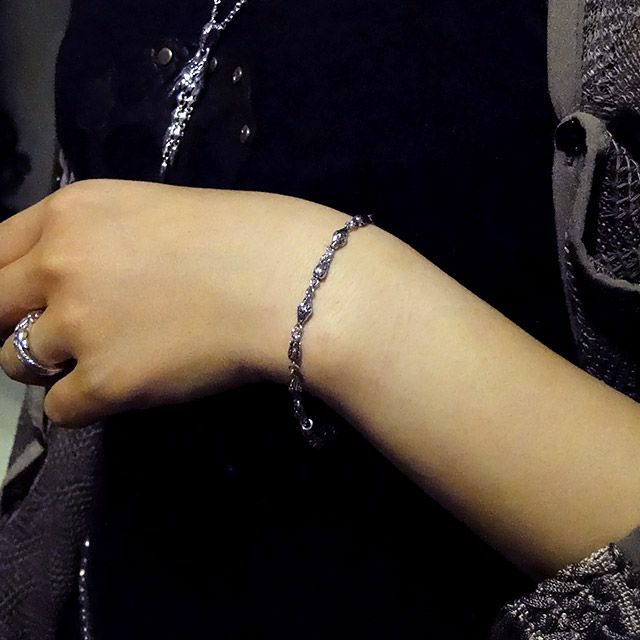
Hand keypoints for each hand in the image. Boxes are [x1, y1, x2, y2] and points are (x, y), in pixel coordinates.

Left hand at [0, 179, 350, 426]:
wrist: (283, 281)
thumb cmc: (237, 237)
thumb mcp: (151, 214)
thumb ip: (95, 241)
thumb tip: (66, 278)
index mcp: (70, 211)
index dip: (3, 282)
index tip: (18, 303)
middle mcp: (58, 265)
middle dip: (18, 324)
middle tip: (62, 335)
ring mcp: (77, 326)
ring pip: (15, 362)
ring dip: (53, 365)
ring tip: (107, 359)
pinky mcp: (106, 382)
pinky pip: (61, 410)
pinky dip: (87, 402)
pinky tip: (128, 385)